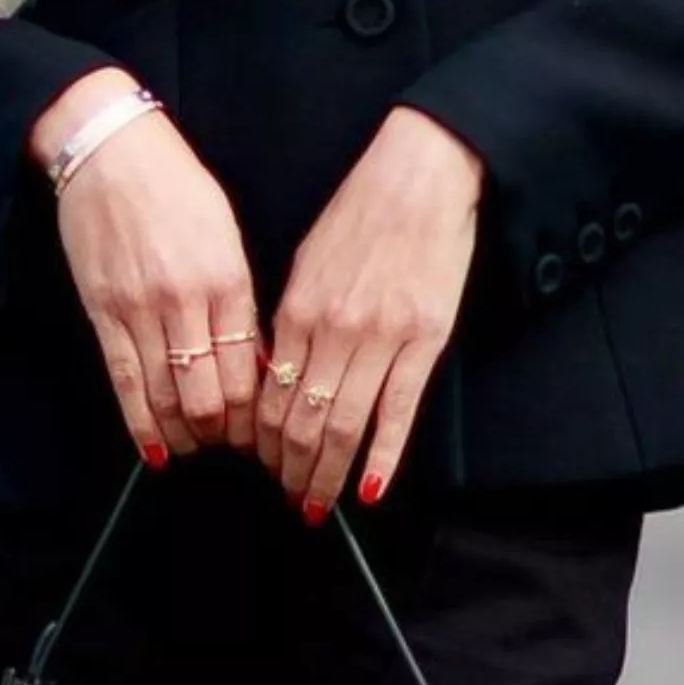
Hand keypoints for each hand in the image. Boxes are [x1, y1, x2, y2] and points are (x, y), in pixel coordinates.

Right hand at [34, 71, 263, 462]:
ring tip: (196, 450)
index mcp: (228, 278)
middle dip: (223, 433)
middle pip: (210, 394)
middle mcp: (187, 300)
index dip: (255, 415)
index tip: (260, 432)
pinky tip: (155, 451)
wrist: (110, 150)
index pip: (248, 370)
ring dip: (184, 435)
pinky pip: (123, 382)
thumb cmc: (176, 185)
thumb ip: (240, 299)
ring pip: (166, 397)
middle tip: (230, 449)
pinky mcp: (103, 312)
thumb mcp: (226, 234)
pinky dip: (141, 424)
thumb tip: (252, 362)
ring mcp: (141, 310)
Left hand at [257, 107, 481, 516]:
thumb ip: (291, 322)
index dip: (260, 442)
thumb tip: (278, 373)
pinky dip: (383, 457)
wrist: (421, 178)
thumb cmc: (361, 214)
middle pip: (300, 423)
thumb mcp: (306, 263)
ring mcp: (380, 341)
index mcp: (297, 311)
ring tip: (317, 506)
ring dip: (326, 475)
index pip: (268, 396)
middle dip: (288, 471)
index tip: (259, 466)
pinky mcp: (424, 343)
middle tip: (287, 499)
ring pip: (343, 427)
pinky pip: (399, 413)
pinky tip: (371, 489)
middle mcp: (333, 332)